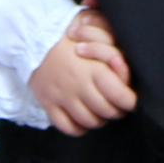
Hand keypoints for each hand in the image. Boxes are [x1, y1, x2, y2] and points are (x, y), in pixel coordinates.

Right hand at [28, 8, 137, 134]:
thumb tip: (122, 68)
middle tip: (114, 103)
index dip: (130, 101)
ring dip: (98, 119)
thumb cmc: (69, 37)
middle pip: (108, 112)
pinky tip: (81, 118)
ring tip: (98, 109)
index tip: (128, 97)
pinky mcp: (48, 104)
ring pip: (89, 122)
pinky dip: (78, 128)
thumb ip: (112, 49)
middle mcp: (79, 86)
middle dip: (116, 110)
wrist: (33, 38)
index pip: (122, 97)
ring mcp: (62, 97)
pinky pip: (68, 127)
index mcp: (94, 69)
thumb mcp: (95, 34)